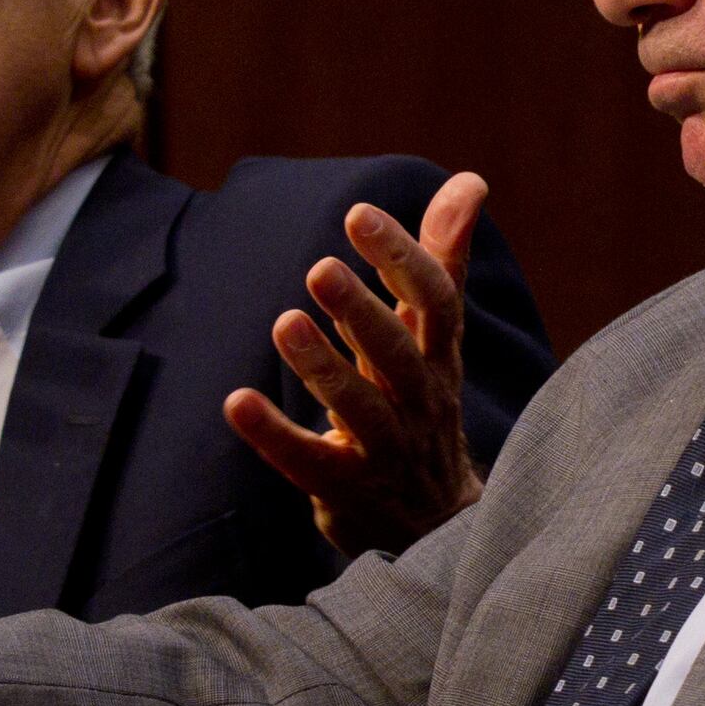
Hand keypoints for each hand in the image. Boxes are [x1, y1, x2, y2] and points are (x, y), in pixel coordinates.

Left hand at [223, 171, 492, 557]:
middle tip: (319, 267)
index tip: (359, 216)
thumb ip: (442, 260)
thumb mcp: (437, 336)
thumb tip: (468, 181)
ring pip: (359, 408)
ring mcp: (387, 450)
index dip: (400, 257)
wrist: (439, 524)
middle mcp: (420, 400)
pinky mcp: (346, 489)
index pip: (433, 301)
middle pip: (396, 354)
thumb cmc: (424, 404)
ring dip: (322, 366)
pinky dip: (273, 434)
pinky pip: (308, 462)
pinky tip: (236, 402)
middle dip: (361, 310)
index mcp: (440, 356)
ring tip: (283, 322)